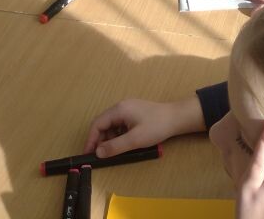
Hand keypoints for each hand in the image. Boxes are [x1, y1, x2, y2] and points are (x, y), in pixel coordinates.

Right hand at [83, 96, 205, 156]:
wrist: (176, 118)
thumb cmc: (155, 127)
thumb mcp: (134, 140)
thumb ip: (115, 146)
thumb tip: (98, 152)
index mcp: (119, 110)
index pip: (97, 124)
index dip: (91, 139)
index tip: (87, 154)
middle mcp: (121, 107)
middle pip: (104, 124)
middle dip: (100, 140)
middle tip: (101, 156)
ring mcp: (128, 110)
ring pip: (112, 126)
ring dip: (110, 139)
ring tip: (116, 152)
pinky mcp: (134, 115)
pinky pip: (120, 126)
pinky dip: (119, 136)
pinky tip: (125, 145)